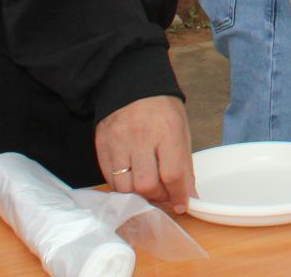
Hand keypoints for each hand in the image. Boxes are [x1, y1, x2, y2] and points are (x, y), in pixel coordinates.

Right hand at [95, 95, 192, 212]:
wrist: (130, 84)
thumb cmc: (161, 108)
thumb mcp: (181, 130)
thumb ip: (185, 166)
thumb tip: (189, 198)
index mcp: (167, 130)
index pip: (173, 173)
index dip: (178, 195)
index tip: (182, 205)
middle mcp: (140, 137)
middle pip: (146, 185)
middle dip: (158, 197)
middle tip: (165, 196)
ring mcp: (117, 143)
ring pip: (125, 187)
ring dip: (139, 196)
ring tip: (149, 189)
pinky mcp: (101, 147)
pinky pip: (110, 180)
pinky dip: (123, 188)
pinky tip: (133, 181)